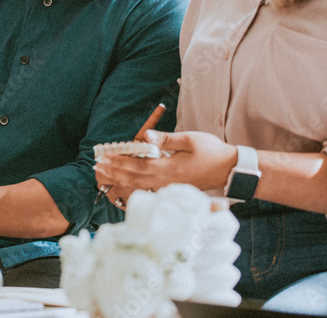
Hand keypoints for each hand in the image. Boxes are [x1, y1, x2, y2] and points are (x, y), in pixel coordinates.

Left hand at [94, 130, 237, 207]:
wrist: (230, 170)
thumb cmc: (211, 151)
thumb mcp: (190, 139)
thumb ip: (167, 139)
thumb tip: (146, 135)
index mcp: (168, 168)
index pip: (137, 166)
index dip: (118, 162)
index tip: (103, 158)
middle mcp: (166, 181)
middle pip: (134, 179)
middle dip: (113, 172)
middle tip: (96, 167)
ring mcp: (169, 187)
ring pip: (139, 187)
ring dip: (120, 180)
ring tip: (104, 176)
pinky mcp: (172, 189)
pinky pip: (148, 191)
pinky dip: (133, 188)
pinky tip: (124, 186)